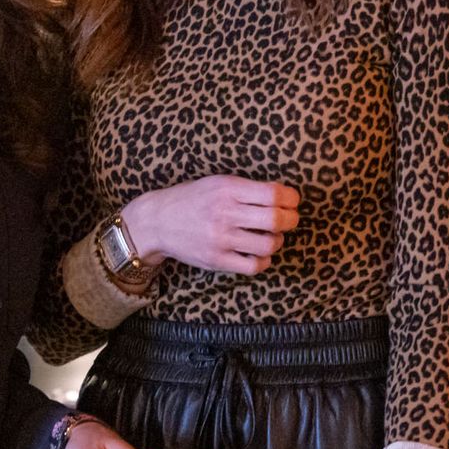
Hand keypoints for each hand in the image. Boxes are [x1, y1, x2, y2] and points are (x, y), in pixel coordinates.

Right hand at [121, 176, 299, 274]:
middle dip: (291, 220)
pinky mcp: (216, 260)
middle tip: (289, 220)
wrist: (157, 220)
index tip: (291, 201)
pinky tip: (258, 253)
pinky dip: (263, 261)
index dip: (291, 199)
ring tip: (271, 237)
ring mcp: (220, 239)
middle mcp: (224, 213)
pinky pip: (253, 266)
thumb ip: (247, 189)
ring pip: (268, 245)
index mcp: (227, 189)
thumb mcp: (216, 183)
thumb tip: (284, 196)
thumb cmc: (192, 199)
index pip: (274, 194)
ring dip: (277, 241)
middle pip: (276, 220)